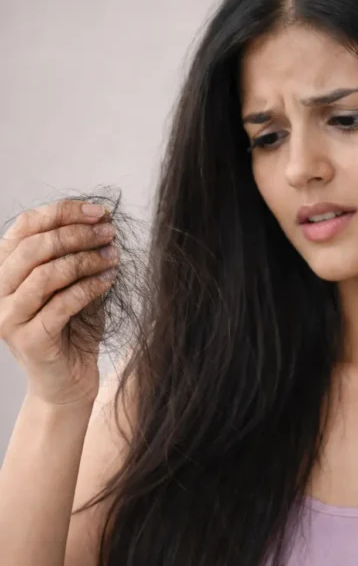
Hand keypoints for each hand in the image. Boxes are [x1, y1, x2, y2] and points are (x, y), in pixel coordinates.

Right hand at [0, 200, 119, 405]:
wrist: (69, 379)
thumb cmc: (73, 326)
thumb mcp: (74, 281)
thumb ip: (78, 252)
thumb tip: (103, 218)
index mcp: (4, 268)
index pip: (26, 226)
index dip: (63, 212)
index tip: (100, 211)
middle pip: (35, 247)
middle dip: (78, 234)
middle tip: (110, 233)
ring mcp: (8, 317)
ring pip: (46, 274)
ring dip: (86, 260)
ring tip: (113, 256)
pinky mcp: (28, 340)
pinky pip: (62, 304)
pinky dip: (90, 287)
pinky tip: (110, 279)